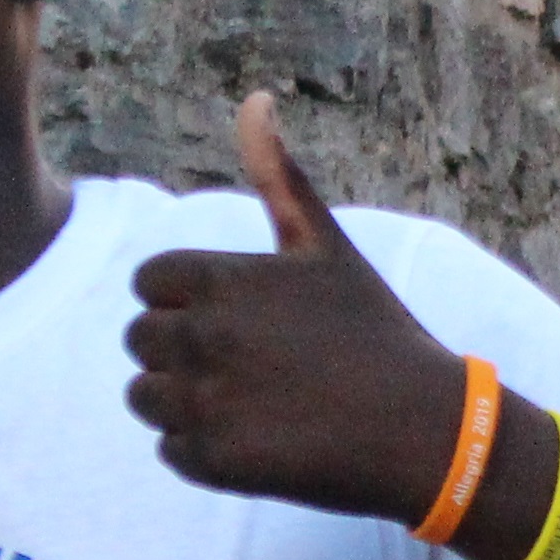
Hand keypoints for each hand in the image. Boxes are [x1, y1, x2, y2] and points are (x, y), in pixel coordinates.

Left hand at [124, 95, 468, 525]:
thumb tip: (253, 98)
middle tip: (247, 365)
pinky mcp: (212, 461)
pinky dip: (203, 451)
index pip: (148, 283)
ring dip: (182, 401)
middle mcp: (203, 337)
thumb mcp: (327, 247)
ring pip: (144, 396)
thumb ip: (278, 178)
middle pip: (139, 340)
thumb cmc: (375, 331)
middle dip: (179, 350)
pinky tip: (258, 440)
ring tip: (250, 402)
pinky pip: (170, 450)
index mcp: (221, 279)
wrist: (421, 430)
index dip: (184, 300)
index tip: (237, 318)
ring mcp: (204, 402)